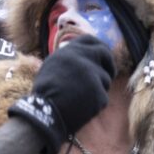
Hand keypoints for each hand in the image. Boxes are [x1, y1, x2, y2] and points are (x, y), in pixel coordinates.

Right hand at [7, 35, 115, 153]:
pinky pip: (103, 97)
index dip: (99, 47)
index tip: (103, 55)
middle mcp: (82, 58)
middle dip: (110, 64)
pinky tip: (82, 108)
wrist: (44, 113)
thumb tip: (85, 55)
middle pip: (105, 54)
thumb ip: (69, 58)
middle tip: (110, 74)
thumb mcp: (52, 66)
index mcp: (69, 51)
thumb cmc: (45, 94)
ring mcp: (92, 75)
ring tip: (81, 99)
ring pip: (106, 79)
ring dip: (99, 88)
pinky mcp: (98, 92)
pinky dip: (96, 104)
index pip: (90, 40)